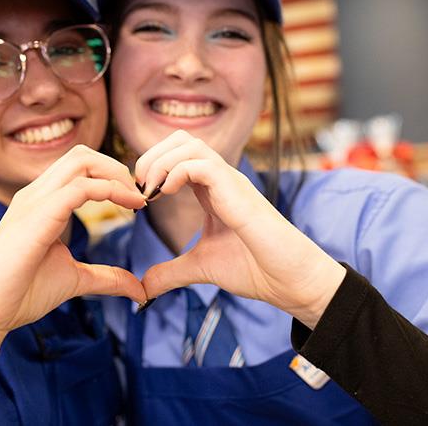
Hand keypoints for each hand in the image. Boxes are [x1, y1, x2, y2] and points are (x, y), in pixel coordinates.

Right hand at [0, 145, 146, 338]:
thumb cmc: (19, 293)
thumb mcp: (75, 280)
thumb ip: (106, 278)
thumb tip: (139, 290)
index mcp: (42, 201)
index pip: (80, 166)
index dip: (112, 175)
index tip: (137, 202)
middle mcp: (36, 193)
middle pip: (82, 154)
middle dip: (117, 168)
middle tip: (138, 196)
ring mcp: (35, 200)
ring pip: (81, 160)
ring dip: (115, 174)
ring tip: (135, 199)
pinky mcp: (38, 215)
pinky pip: (79, 187)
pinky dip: (109, 190)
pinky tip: (126, 207)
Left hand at [137, 131, 344, 327]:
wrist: (288, 281)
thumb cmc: (255, 269)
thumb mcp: (200, 268)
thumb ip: (171, 273)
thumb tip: (144, 288)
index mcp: (212, 190)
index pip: (178, 154)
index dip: (152, 166)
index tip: (139, 195)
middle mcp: (221, 179)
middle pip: (181, 139)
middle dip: (151, 155)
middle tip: (139, 186)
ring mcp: (230, 181)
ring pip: (190, 143)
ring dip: (161, 161)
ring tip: (149, 189)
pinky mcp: (237, 191)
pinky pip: (203, 164)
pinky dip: (178, 172)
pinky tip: (166, 193)